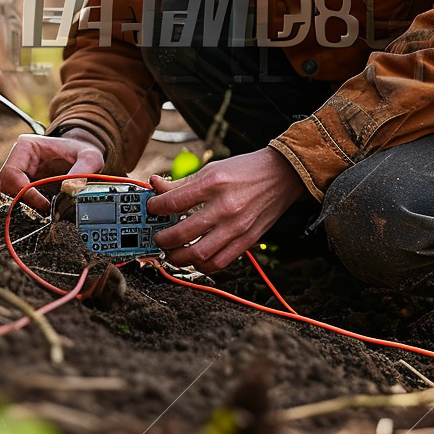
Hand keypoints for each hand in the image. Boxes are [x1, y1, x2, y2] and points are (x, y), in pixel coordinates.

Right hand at [0, 129, 105, 211]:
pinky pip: (19, 201)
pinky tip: (46, 211)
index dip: (25, 192)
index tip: (45, 205)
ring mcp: (20, 173)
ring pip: (10, 197)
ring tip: (48, 212)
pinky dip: (30, 209)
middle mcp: (18, 159)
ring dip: (26, 207)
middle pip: (7, 187)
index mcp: (26, 147)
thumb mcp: (90, 157)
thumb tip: (71, 190)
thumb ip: (83, 170)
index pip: (12, 173)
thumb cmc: (82, 151)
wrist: (82, 154)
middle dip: (23, 202)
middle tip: (45, 212)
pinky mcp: (24, 186)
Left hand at [147, 147, 306, 272]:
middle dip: (162, 239)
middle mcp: (224, 207)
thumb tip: (155, 185)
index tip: (151, 209)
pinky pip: (219, 262)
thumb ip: (182, 182)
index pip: (173, 202)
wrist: (282, 175)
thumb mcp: (211, 169)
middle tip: (157, 236)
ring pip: (199, 254)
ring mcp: (237, 227)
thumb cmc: (245, 170)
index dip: (154, 208)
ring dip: (178, 258)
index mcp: (213, 183)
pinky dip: (202, 265)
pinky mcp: (247, 240)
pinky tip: (194, 259)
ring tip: (172, 251)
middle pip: (182, 233)